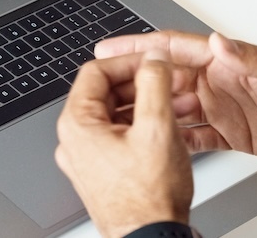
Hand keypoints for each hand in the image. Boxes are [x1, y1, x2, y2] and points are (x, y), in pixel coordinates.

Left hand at [55, 51, 192, 237]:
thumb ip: (154, 84)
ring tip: (180, 104)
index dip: (130, 61)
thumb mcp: (157, 127)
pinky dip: (144, 126)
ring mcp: (88, 159)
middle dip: (144, 84)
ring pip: (117, 115)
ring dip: (148, 104)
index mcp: (77, 125)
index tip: (154, 61)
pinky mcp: (103, 173)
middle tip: (172, 81)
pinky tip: (171, 127)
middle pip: (107, 92)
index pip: (96, 71)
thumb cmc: (149, 198)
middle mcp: (76, 141)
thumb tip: (153, 59)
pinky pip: (121, 137)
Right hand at [95, 31, 256, 166]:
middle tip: (99, 86)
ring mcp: (225, 108)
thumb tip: (219, 42)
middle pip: (165, 79)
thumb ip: (253, 58)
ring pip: (173, 107)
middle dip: (132, 80)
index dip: (141, 47)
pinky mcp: (232, 133)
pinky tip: (151, 143)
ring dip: (145, 109)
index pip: (176, 50)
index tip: (110, 47)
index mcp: (230, 63)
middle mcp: (223, 82)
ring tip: (114, 115)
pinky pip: (193, 135)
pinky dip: (170, 137)